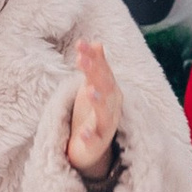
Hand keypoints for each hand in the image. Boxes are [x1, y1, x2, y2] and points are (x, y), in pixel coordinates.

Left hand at [65, 39, 123, 174]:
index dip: (93, 58)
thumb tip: (95, 42)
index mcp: (110, 92)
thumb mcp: (92, 87)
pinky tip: (84, 133)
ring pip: (104, 113)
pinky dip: (91, 137)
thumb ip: (95, 66)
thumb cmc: (92, 113)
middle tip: (82, 59)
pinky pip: (94, 141)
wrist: (92, 149)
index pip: (103, 71)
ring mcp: (104, 127)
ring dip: (98, 101)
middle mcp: (111, 107)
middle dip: (94, 73)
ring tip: (89, 91)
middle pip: (104, 88)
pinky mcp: (96, 145)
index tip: (80, 43)